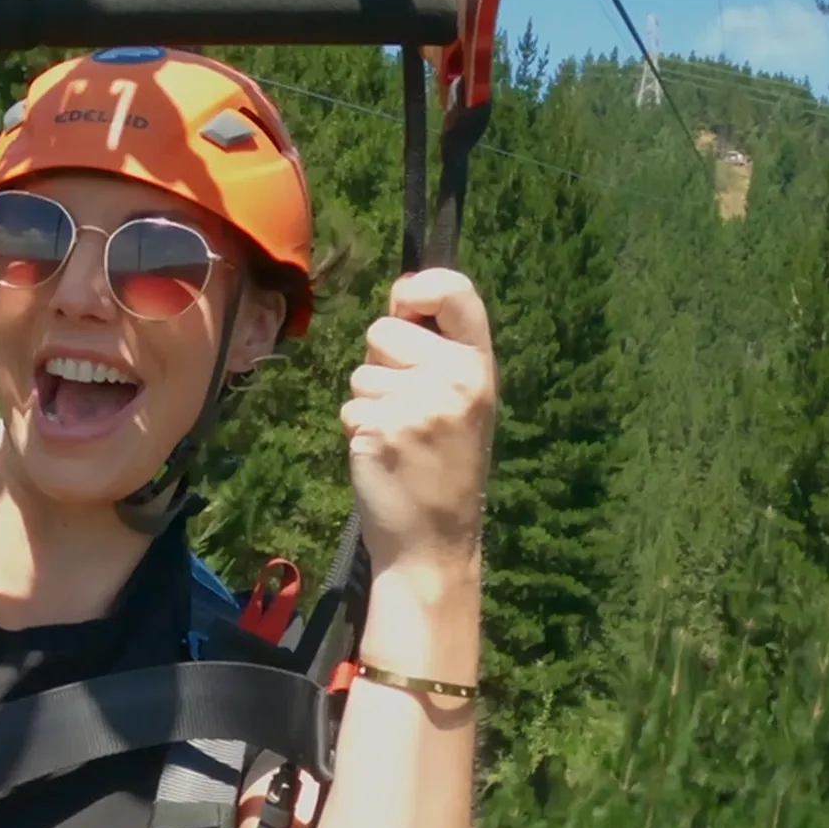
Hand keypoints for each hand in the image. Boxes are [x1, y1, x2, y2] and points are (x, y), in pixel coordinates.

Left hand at [340, 269, 497, 575]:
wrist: (434, 540)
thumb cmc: (445, 466)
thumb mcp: (461, 401)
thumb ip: (436, 350)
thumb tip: (399, 292)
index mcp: (480, 366)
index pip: (456, 290)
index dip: (421, 286)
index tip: (406, 302)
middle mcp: (453, 379)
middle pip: (383, 330)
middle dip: (382, 361)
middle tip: (407, 407)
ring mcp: (416, 404)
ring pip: (360, 372)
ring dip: (368, 401)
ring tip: (399, 436)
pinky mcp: (379, 428)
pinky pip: (348, 405)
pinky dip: (356, 428)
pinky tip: (383, 454)